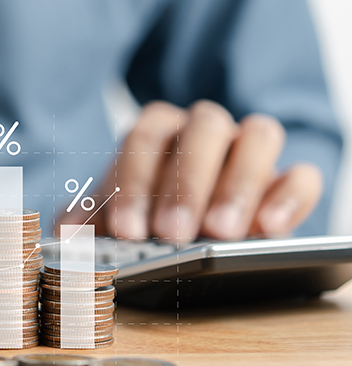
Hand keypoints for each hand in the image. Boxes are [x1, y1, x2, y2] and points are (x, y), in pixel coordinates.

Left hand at [61, 100, 322, 242]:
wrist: (190, 227)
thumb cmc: (143, 219)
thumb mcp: (109, 221)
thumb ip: (85, 223)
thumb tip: (64, 235)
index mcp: (156, 131)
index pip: (144, 139)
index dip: (133, 182)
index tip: (126, 230)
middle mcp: (204, 129)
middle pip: (202, 129)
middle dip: (185, 182)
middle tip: (173, 233)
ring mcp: (249, 149)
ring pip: (258, 136)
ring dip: (238, 184)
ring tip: (220, 233)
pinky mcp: (288, 179)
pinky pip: (301, 174)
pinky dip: (289, 196)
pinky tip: (268, 229)